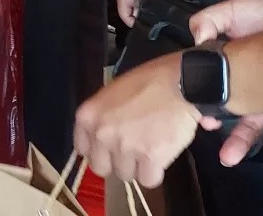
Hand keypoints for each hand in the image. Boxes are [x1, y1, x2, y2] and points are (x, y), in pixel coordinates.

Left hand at [74, 53, 200, 187]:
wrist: (179, 83)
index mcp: (88, 116)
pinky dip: (156, 172)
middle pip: (101, 168)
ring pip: (126, 175)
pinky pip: (148, 180)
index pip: (83, 150)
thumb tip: (106, 139)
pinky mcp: (149, 156)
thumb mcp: (113, 93)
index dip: (99, 151)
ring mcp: (125, 146)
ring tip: (151, 146)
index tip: (111, 148)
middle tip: (133, 151)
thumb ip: (103, 117)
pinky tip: (161, 155)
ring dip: (138, 166)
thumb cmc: (148, 82)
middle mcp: (101, 133)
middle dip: (116, 163)